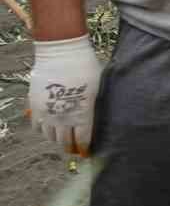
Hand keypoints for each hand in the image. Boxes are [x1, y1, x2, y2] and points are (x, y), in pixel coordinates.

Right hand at [27, 34, 100, 155]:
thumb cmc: (85, 67)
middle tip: (73, 147)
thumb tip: (93, 115)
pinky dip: (43, 129)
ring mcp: (48, 113)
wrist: (62, 53)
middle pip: (65, 141)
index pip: (83, 139)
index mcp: (83, 114)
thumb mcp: (97, 87)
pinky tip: (48, 126)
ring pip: (50, 136)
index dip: (84, 147)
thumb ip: (93, 105)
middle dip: (70, 145)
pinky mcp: (35, 106)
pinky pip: (37, 126)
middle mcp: (64, 118)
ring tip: (62, 136)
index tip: (85, 152)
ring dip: (57, 138)